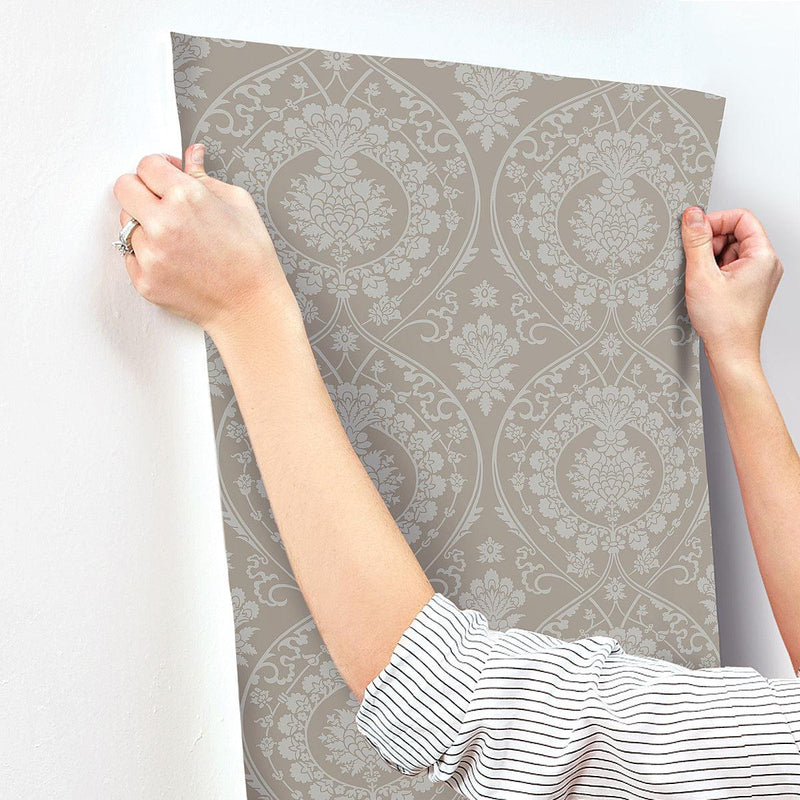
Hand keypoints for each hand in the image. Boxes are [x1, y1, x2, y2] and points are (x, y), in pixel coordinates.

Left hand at [112, 144, 290, 335]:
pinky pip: (130, 255)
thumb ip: (205, 177)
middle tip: (161, 201)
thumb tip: (191, 155)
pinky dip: (146, 254)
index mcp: (186, 197)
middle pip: (124, 188)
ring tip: (174, 237)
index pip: (146, 165)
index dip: (158, 168)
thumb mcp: (239, 204)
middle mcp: (162, 223)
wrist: (251, 306)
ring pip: (126, 223)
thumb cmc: (251, 258)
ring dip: (144, 224)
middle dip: (141, 189)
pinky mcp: (144, 280)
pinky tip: (173, 259)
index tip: (166, 176)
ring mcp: (150, 254)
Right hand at [681, 205, 783, 367]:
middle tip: (696, 260)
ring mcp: (758, 276)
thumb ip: (696, 241)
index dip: (716, 220)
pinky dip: (714, 271)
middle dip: (711, 241)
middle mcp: (765, 264)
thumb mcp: (702, 276)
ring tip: (702, 279)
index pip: (741, 218)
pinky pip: (730, 267)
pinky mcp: (749, 287)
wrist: (731, 353)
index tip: (695, 231)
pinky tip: (706, 287)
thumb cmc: (724, 323)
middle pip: (736, 233)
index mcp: (762, 256)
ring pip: (731, 250)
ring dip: (711, 258)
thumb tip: (692, 215)